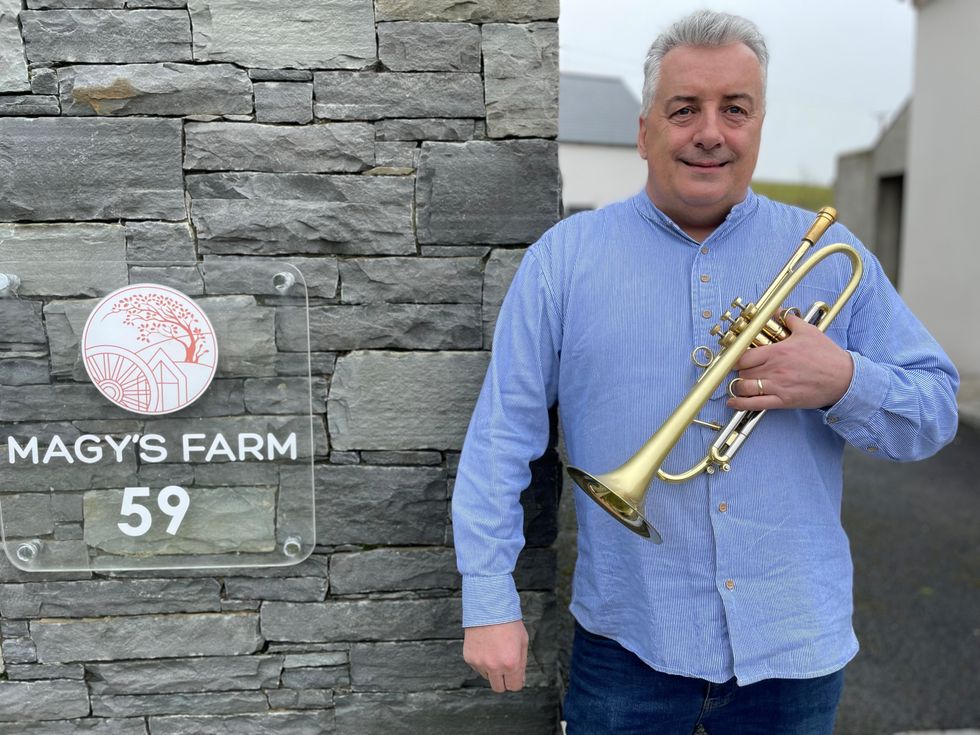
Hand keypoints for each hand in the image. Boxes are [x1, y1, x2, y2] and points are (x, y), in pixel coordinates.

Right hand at [463, 620, 528, 692]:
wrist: (489, 608)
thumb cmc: (508, 623)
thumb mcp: (523, 643)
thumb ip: (522, 664)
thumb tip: (519, 681)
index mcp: (511, 664)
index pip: (514, 687)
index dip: (516, 681)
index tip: (515, 676)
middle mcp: (495, 666)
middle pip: (499, 688)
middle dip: (503, 680)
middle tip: (505, 667)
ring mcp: (480, 663)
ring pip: (487, 677)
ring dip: (491, 670)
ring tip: (494, 651)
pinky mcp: (469, 658)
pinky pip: (477, 667)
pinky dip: (481, 661)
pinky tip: (485, 646)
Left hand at [727, 313, 852, 410]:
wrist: (844, 379)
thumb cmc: (827, 356)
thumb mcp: (808, 332)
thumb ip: (790, 320)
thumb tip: (779, 311)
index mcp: (777, 352)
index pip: (743, 355)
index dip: (736, 356)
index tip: (735, 356)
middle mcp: (774, 369)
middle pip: (742, 371)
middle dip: (738, 370)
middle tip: (741, 369)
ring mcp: (777, 386)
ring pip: (745, 387)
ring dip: (738, 386)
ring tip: (739, 384)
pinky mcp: (783, 401)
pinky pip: (755, 404)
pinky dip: (740, 404)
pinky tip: (733, 403)